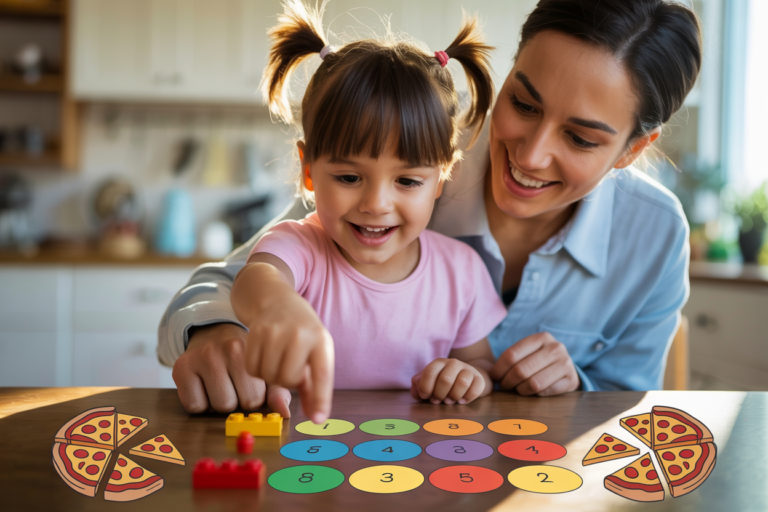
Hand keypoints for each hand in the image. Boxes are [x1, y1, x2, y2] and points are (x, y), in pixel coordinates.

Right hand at [172, 323, 291, 414]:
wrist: (215, 332)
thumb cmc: (244, 357)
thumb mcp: (264, 370)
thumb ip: (278, 391)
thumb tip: (283, 412)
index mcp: (252, 349)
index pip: (255, 399)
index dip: (252, 398)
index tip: (250, 385)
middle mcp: (227, 348)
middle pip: (234, 404)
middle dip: (235, 401)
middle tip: (232, 383)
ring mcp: (202, 355)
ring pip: (216, 406)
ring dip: (218, 402)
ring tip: (220, 383)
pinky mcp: (181, 365)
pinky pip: (193, 405)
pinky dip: (198, 402)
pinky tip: (203, 385)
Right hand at [242, 290, 333, 424]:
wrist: (278, 301)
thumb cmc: (302, 333)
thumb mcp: (315, 352)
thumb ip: (314, 385)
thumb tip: (315, 417)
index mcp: (320, 340)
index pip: (322, 374)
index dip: (320, 399)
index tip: (318, 419)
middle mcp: (300, 334)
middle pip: (288, 380)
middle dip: (288, 381)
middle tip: (289, 368)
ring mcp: (276, 331)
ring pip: (268, 376)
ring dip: (271, 376)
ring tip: (278, 361)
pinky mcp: (255, 331)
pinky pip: (251, 368)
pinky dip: (257, 370)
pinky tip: (264, 357)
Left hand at [411, 358, 489, 404]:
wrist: (466, 377)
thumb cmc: (443, 382)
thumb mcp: (429, 381)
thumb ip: (418, 385)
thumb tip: (417, 393)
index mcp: (439, 363)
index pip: (429, 372)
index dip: (425, 388)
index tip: (425, 397)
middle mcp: (453, 363)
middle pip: (445, 380)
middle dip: (439, 395)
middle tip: (437, 401)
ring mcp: (468, 369)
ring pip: (462, 383)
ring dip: (454, 396)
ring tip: (450, 401)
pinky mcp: (479, 378)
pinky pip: (475, 388)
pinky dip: (468, 397)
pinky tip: (462, 401)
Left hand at [490, 332, 579, 395]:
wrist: (566, 370)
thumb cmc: (540, 362)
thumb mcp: (528, 353)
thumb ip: (513, 359)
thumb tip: (490, 375)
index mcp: (541, 338)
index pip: (511, 355)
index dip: (498, 369)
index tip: (494, 378)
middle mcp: (555, 348)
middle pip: (521, 370)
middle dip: (507, 382)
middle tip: (504, 386)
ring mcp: (565, 363)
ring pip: (532, 383)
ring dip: (520, 390)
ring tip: (517, 389)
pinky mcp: (571, 380)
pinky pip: (544, 392)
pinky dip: (534, 394)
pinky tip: (532, 392)